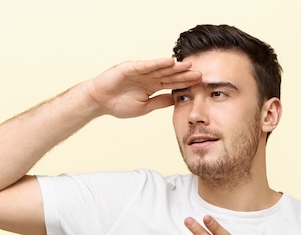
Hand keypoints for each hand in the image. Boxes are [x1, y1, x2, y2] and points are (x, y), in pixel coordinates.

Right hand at [86, 58, 200, 117]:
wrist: (99, 102)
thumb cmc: (119, 104)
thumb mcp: (144, 107)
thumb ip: (159, 101)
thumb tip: (175, 99)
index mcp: (152, 86)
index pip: (172, 84)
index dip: (185, 83)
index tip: (199, 84)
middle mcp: (148, 77)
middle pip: (170, 75)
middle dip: (184, 74)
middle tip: (200, 73)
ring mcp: (140, 71)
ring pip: (161, 68)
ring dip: (174, 67)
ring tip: (189, 65)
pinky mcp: (131, 67)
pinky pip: (147, 65)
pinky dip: (157, 63)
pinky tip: (169, 61)